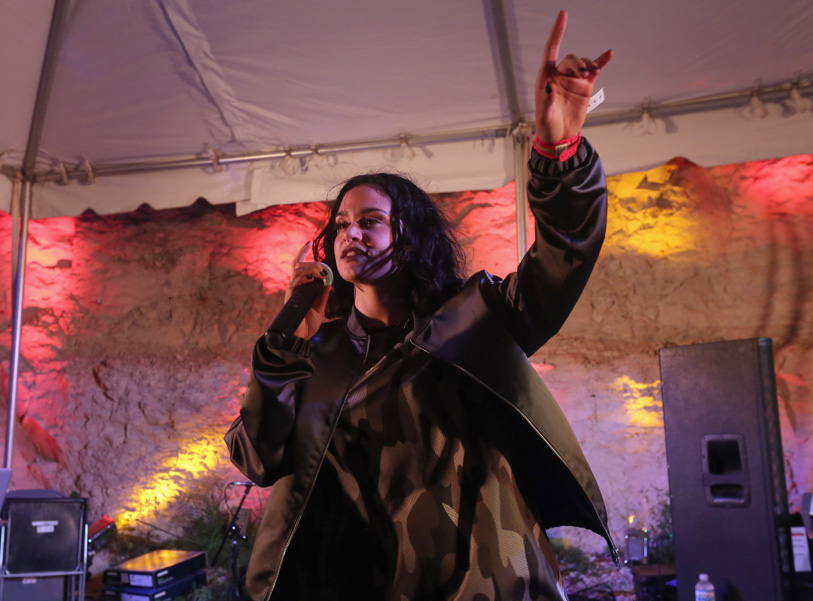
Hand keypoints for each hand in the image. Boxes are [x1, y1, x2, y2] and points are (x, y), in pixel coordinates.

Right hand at [285, 241, 331, 338]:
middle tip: (322, 265)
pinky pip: (295, 282)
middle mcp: (294, 286)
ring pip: (297, 271)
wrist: (299, 338)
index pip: (300, 265)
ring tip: (320, 273)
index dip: (303, 253)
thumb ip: (322, 296)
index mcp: (301, 287)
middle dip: (309, 259)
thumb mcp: (319, 309)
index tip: (309, 242)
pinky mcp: (290, 297)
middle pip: (298, 264)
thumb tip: (328, 284)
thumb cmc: (307, 325)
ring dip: (310, 268)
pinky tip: (312, 279)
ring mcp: (292, 291)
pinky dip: (304, 278)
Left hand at [535, 11, 612, 142]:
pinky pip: (595, 70)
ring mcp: (573, 80)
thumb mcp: (544, 116)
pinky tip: (609, 54)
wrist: (560, 136)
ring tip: (591, 73)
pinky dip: (601, 62)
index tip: (563, 14)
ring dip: (588, 65)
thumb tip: (549, 86)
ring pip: (582, 63)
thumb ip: (546, 102)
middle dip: (577, 64)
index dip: (557, 32)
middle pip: (570, 59)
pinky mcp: (585, 87)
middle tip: (583, 75)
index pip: (551, 49)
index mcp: (546, 77)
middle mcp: (559, 75)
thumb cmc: (547, 125)